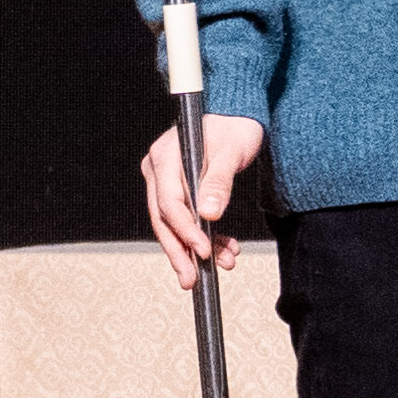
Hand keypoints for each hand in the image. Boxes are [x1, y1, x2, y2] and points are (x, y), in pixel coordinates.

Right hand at [142, 112, 266, 281]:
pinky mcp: (178, 190)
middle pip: (164, 219)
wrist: (239, 117)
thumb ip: (219, 182)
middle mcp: (159, 169)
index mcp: (165, 156)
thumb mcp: (231, 153)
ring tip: (223, 265)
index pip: (168, 202)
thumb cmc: (235, 128)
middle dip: (180, 252)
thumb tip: (208, 215)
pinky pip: (186, 219)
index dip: (185, 230)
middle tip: (192, 280)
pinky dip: (205, 237)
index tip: (204, 251)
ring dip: (196, 249)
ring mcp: (165, 180)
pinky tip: (226, 249)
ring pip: (174, 224)